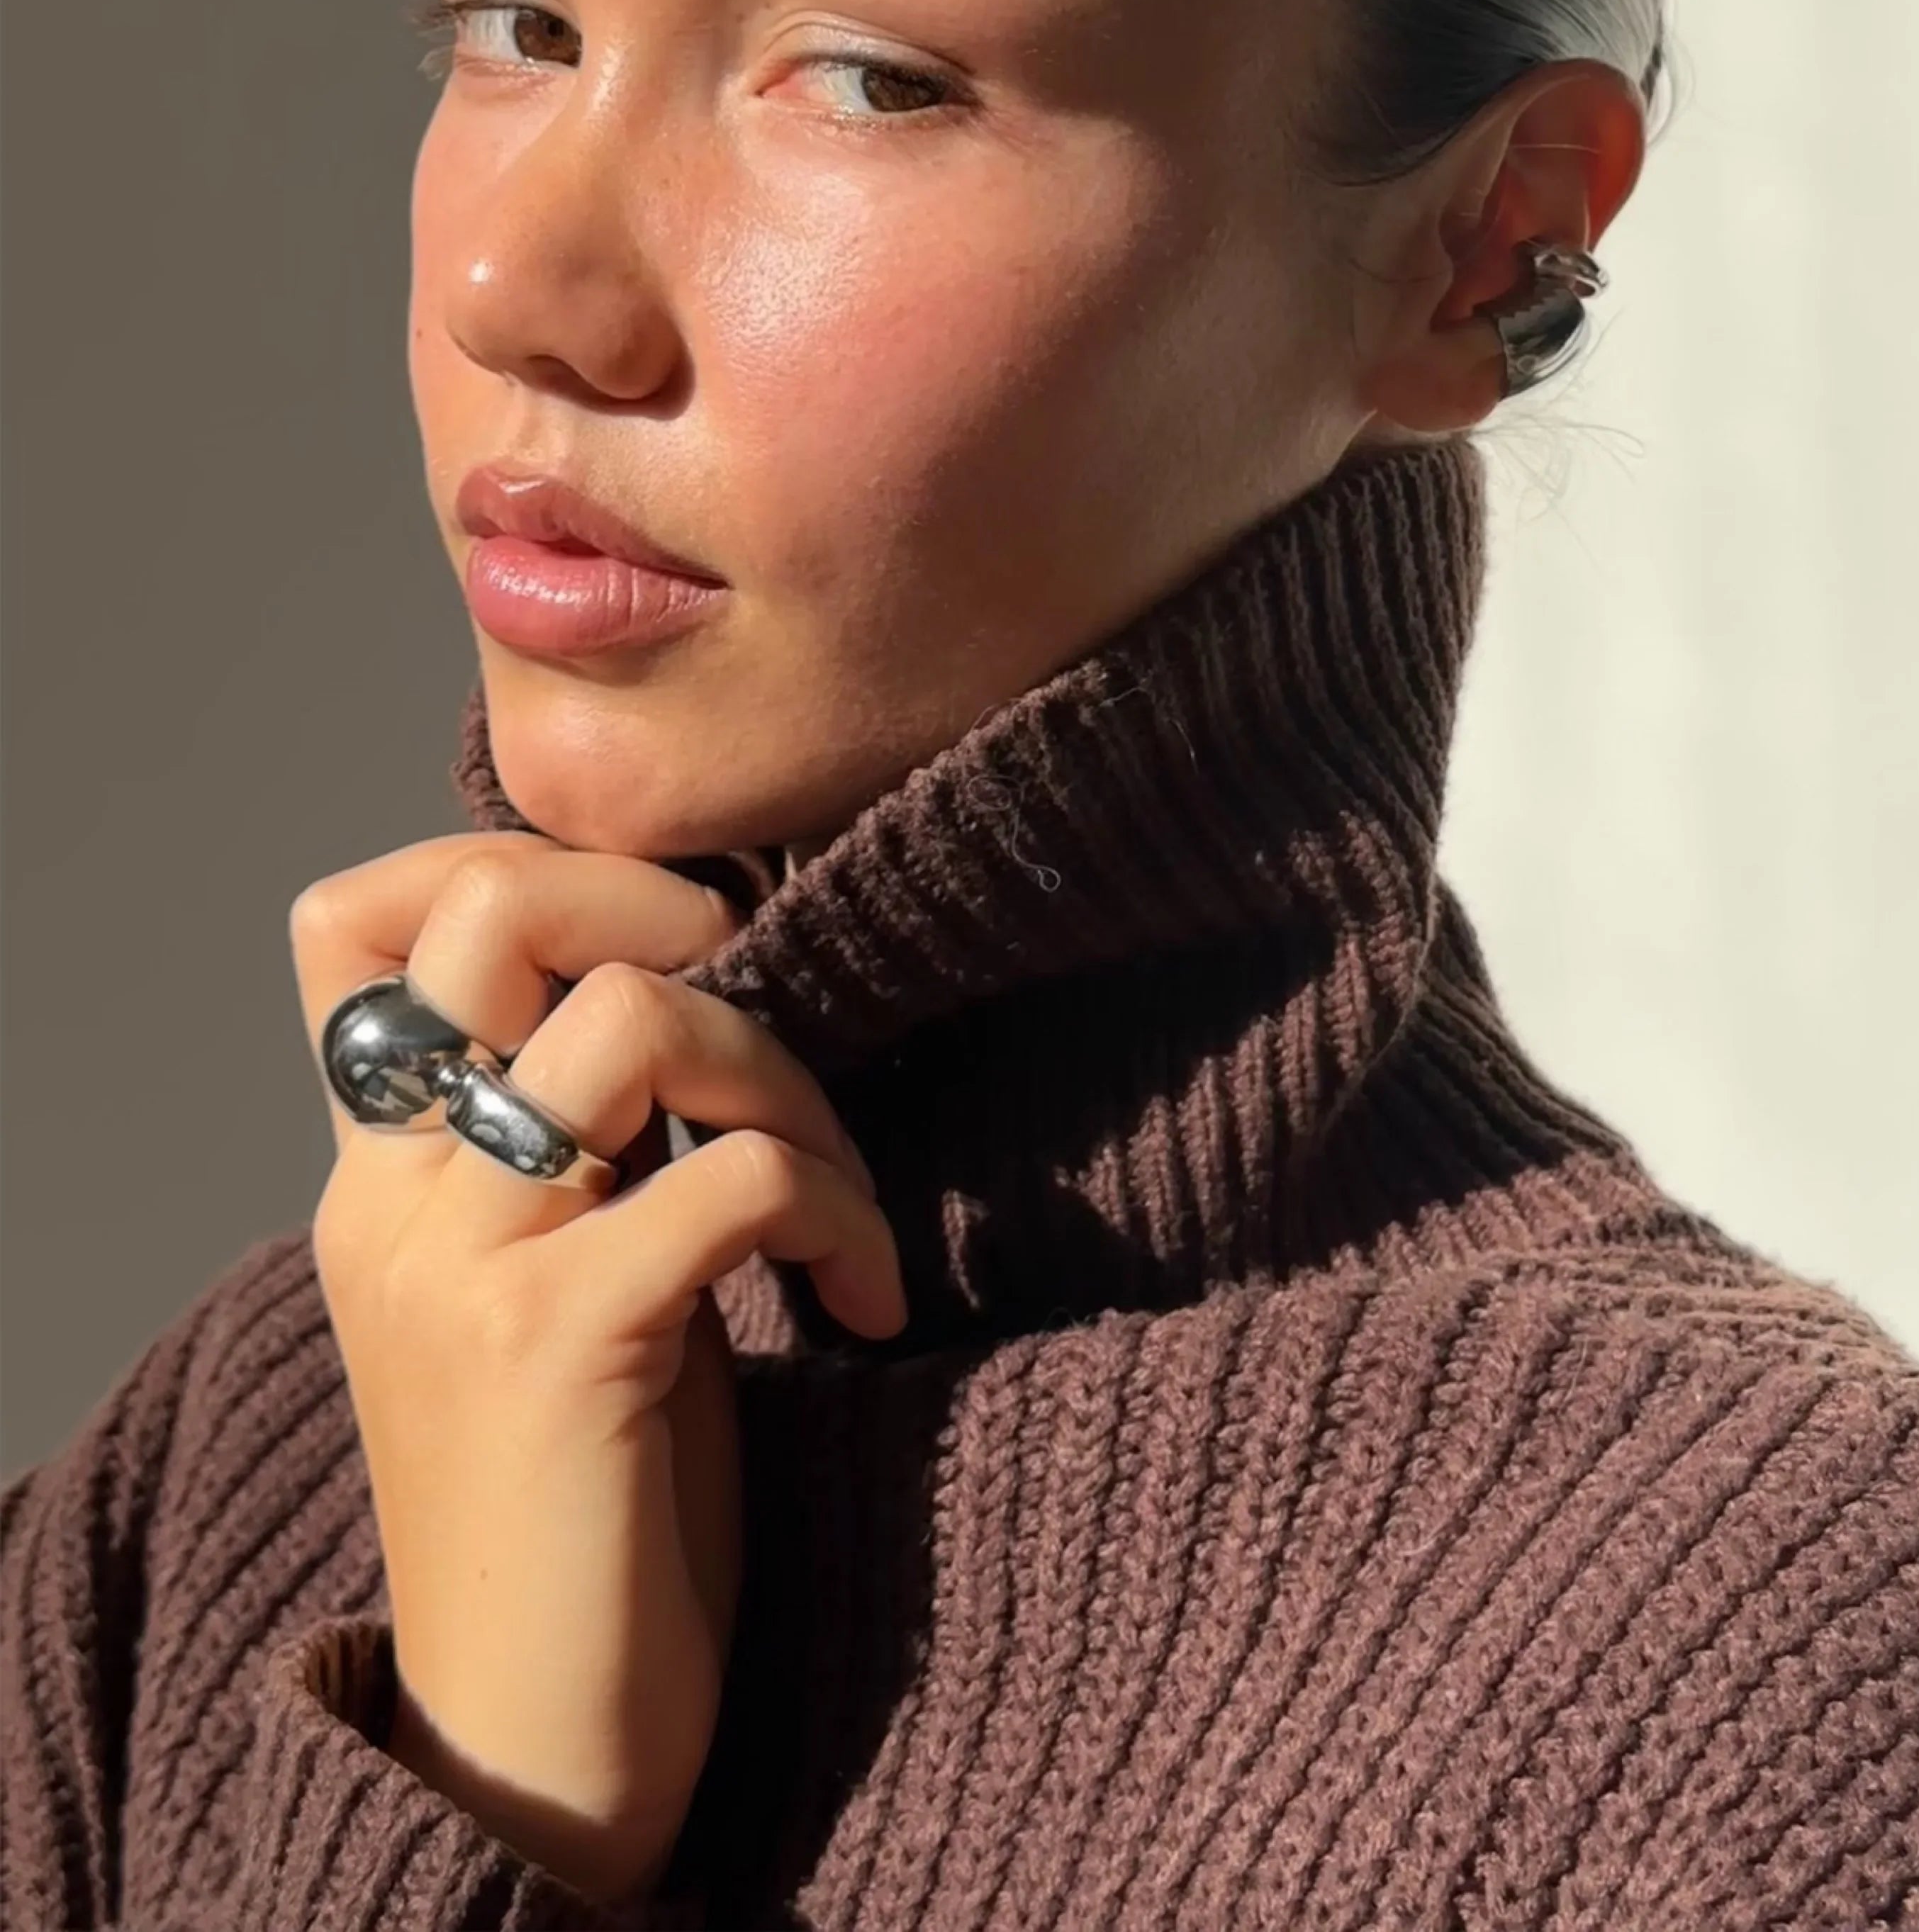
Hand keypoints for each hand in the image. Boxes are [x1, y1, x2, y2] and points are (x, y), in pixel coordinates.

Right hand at [293, 829, 904, 1907]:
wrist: (535, 1751)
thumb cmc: (587, 1506)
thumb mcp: (559, 1281)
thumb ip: (582, 1136)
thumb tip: (700, 985)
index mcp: (376, 1179)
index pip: (354, 921)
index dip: (516, 866)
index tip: (665, 935)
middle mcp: (391, 1200)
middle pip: (491, 908)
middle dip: (664, 909)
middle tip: (765, 1004)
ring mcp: (464, 1268)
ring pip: (636, 1021)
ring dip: (787, 1078)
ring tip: (836, 1196)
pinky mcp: (560, 1347)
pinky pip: (734, 1178)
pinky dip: (839, 1211)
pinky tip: (865, 1299)